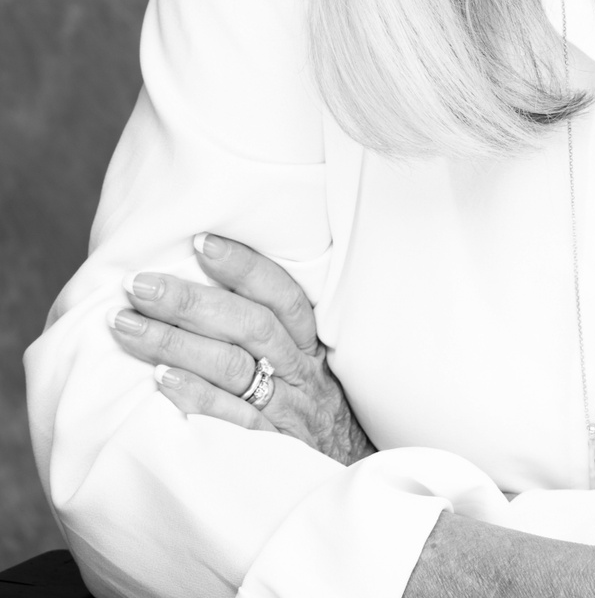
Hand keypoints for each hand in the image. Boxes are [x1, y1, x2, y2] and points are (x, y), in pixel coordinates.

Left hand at [108, 233, 374, 465]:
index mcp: (308, 343)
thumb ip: (267, 329)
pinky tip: (160, 381)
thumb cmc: (308, 409)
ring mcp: (287, 410)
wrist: (344, 474)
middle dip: (191, 301)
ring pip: (234, 367)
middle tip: (140, 285)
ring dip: (176, 343)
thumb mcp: (303, 363)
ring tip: (127, 325)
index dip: (245, 265)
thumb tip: (203, 282)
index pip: (281, 293)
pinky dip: (198, 397)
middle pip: (250, 326)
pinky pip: (234, 420)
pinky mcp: (271, 449)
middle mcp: (300, 371)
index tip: (200, 242)